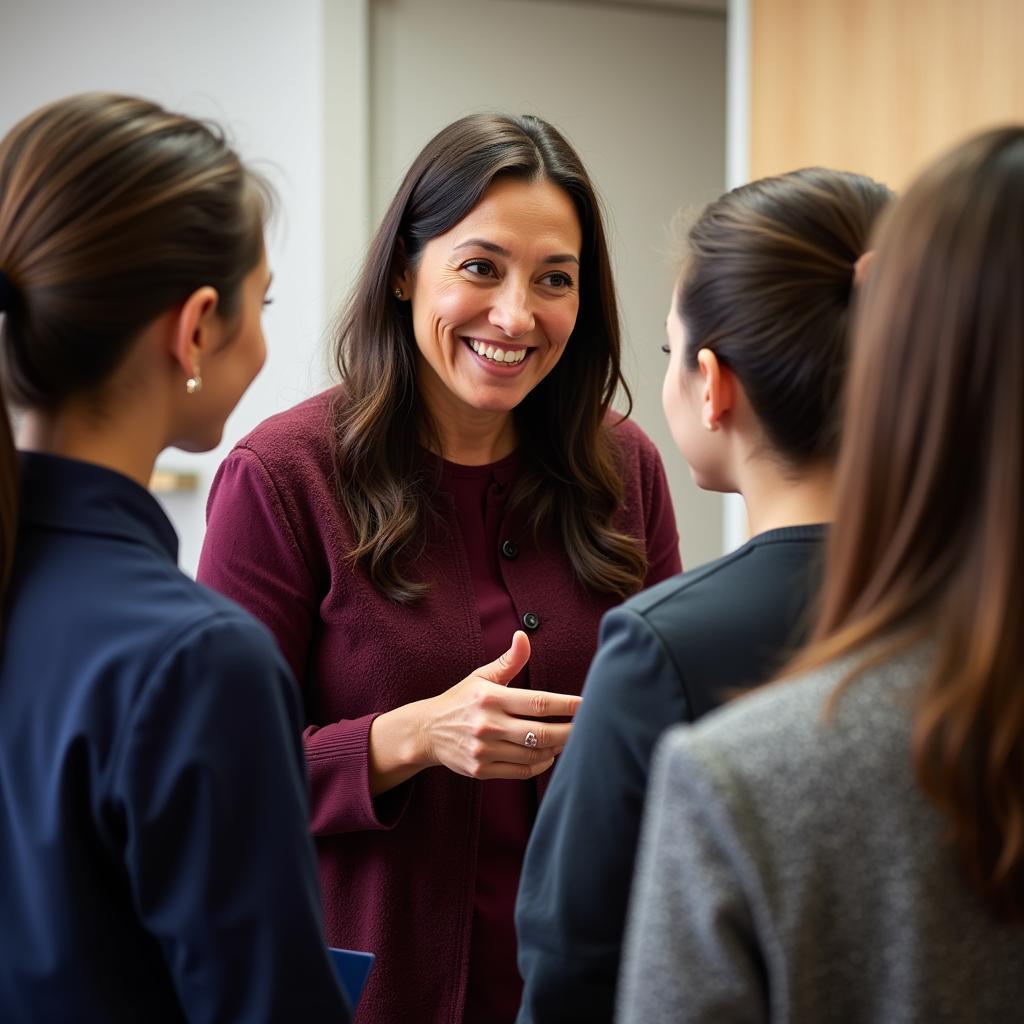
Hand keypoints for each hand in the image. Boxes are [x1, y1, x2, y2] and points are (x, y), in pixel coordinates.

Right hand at [420, 630, 580, 780]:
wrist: (427, 731)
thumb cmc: (462, 700)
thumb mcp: (482, 677)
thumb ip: (509, 661)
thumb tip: (524, 635)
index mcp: (490, 698)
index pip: (538, 703)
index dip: (567, 705)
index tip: (587, 704)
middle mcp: (487, 724)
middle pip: (542, 733)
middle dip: (570, 731)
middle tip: (589, 726)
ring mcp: (484, 750)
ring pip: (534, 755)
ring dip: (557, 749)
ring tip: (568, 739)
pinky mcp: (481, 771)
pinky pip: (522, 771)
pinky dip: (540, 764)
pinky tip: (548, 755)